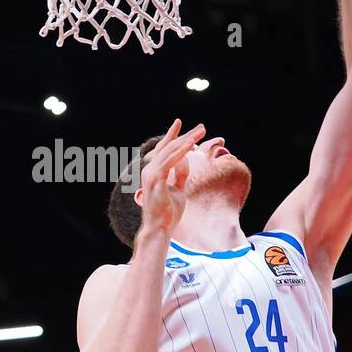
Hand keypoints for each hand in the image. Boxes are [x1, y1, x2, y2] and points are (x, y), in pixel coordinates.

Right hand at [138, 119, 204, 236]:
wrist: (160, 228)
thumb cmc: (168, 212)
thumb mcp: (178, 189)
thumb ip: (180, 174)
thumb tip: (186, 160)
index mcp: (154, 172)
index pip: (164, 149)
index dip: (172, 135)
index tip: (180, 123)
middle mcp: (149, 170)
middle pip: (169, 147)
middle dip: (185, 135)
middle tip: (202, 127)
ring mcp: (150, 174)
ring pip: (170, 151)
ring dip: (186, 140)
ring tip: (200, 132)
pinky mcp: (155, 179)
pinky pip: (170, 161)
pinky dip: (181, 152)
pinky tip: (191, 145)